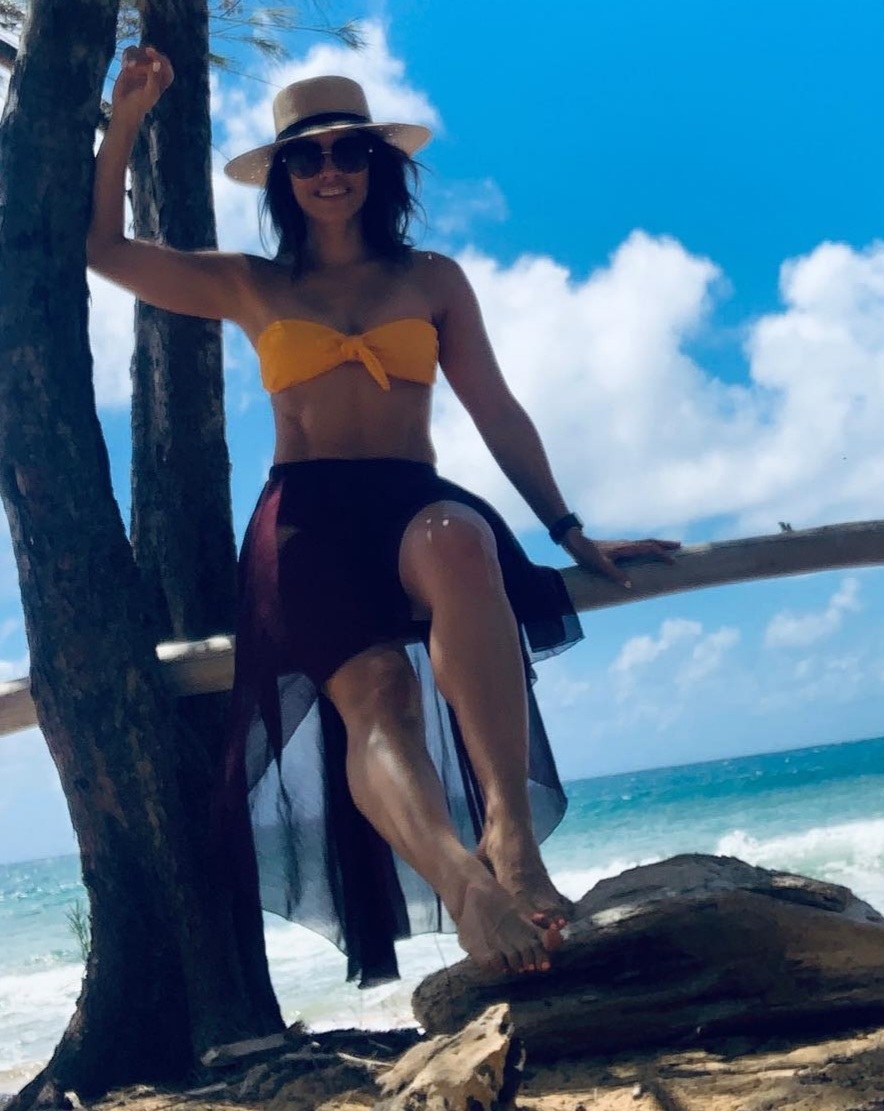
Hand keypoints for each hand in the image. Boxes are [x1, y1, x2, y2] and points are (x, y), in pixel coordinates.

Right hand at [111, 46, 174, 123]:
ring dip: (133, 56)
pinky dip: (127, 56)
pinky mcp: (130, 65)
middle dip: (143, 56)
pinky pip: (130, 52)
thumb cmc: (140, 104)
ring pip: (140, 51)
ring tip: (127, 67)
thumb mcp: (149, 93)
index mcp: (163, 79)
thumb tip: (157, 63)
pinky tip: (124, 66)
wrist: (124, 108)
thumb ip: (154, 78)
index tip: (151, 55)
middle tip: (134, 63)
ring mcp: (141, 67)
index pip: (165, 64)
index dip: (159, 58)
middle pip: (153, 55)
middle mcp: (153, 71)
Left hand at [563, 533, 680, 588]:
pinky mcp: (618, 548)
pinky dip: (648, 548)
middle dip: (666, 545)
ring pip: (645, 543)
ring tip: (668, 549)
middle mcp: (627, 545)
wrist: (575, 543)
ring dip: (658, 545)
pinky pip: (638, 547)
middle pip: (651, 542)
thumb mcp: (600, 567)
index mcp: (626, 548)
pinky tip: (647, 554)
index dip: (663, 554)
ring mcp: (623, 545)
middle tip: (681, 547)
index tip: (674, 562)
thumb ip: (615, 575)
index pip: (650, 549)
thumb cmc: (587, 555)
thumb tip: (630, 585)